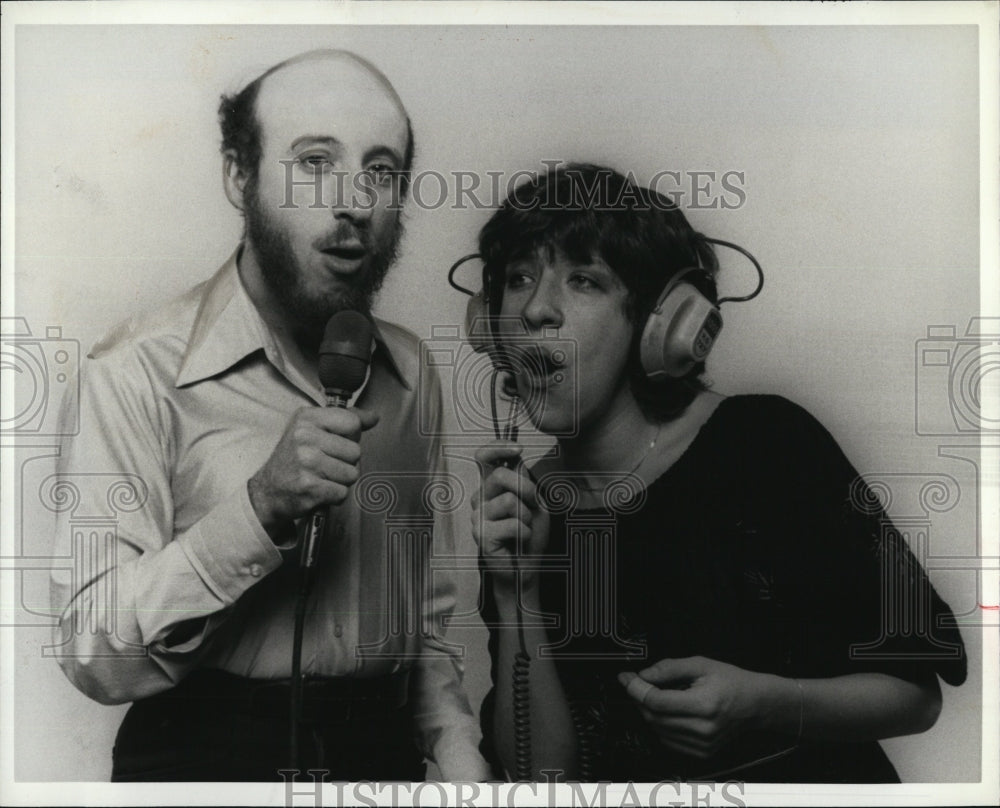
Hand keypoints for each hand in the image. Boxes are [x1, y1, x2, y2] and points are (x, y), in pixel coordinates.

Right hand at [248, 406, 378, 537]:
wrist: (268, 492)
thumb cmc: (294, 459)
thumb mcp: (313, 429)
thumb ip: (344, 421)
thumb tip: (374, 417)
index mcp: (306, 418)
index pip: (352, 422)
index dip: (351, 437)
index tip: (336, 443)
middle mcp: (304, 436)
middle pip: (356, 451)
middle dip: (346, 462)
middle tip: (325, 465)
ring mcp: (306, 462)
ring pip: (352, 473)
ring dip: (341, 481)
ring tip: (322, 478)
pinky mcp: (309, 487)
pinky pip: (343, 492)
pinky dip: (334, 496)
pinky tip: (319, 490)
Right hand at [470, 442, 549, 592]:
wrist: (526, 567)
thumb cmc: (528, 535)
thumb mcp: (534, 502)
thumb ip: (524, 482)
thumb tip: (516, 461)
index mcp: (491, 487)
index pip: (484, 457)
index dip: (498, 447)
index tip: (518, 448)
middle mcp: (481, 498)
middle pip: (500, 475)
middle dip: (525, 488)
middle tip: (533, 504)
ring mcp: (478, 516)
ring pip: (509, 501)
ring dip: (527, 517)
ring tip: (523, 529)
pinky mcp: (481, 534)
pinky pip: (512, 524)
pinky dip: (524, 533)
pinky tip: (518, 541)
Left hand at [618, 656, 777, 758]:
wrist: (755, 704)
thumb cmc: (731, 681)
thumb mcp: (700, 664)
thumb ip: (669, 668)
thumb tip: (643, 675)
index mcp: (704, 705)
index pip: (656, 701)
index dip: (635, 688)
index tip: (626, 677)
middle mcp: (703, 729)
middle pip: (653, 717)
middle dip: (638, 698)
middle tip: (635, 683)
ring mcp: (702, 744)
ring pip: (657, 730)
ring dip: (648, 711)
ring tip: (654, 694)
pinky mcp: (702, 753)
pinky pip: (668, 740)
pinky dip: (660, 725)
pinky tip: (666, 711)